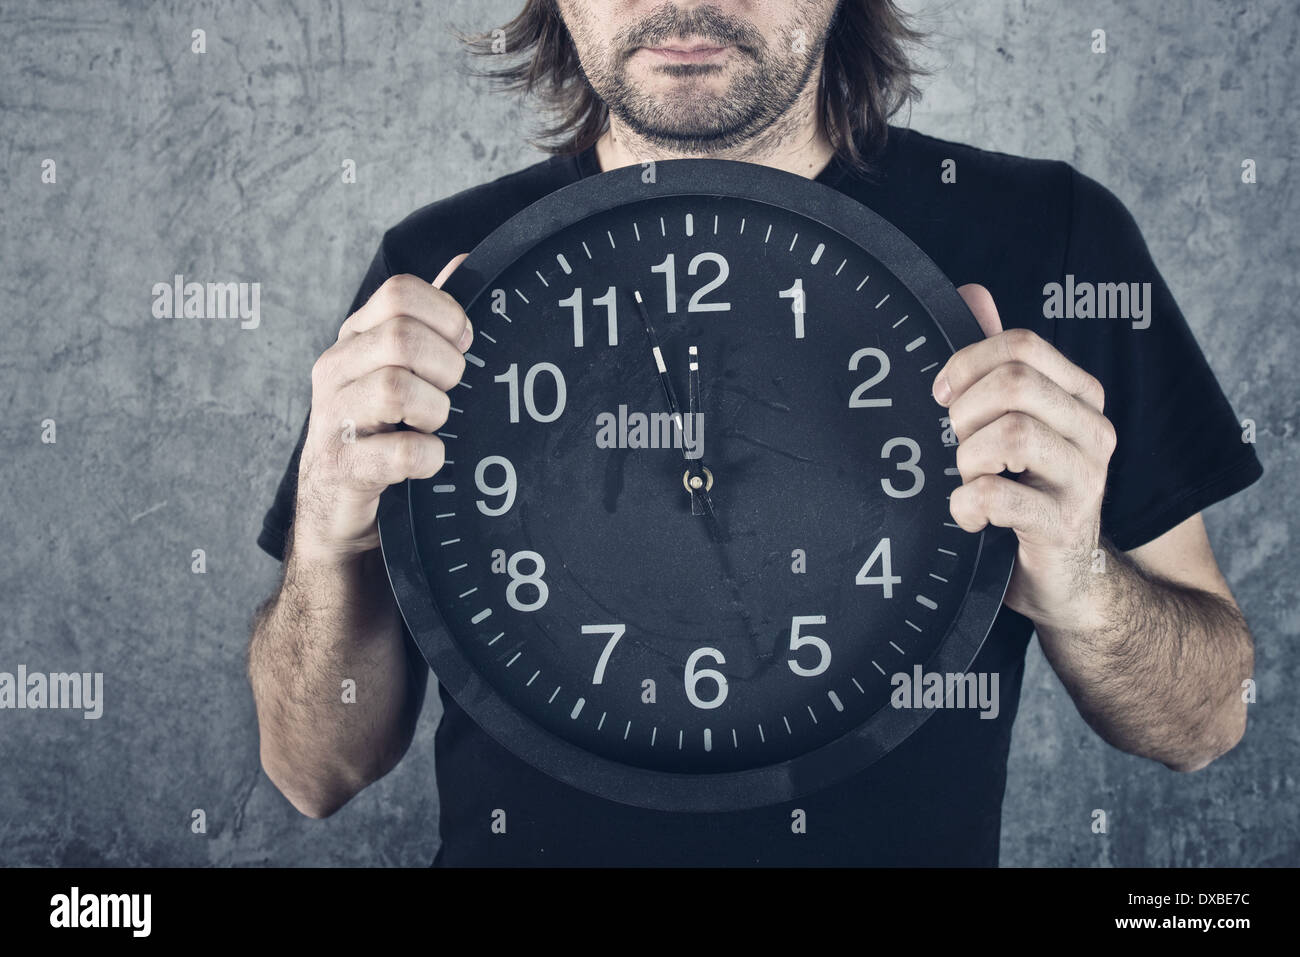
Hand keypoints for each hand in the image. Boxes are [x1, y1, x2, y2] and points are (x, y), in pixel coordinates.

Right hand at [292, 256, 472, 560]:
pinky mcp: (340, 467)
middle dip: (446, 367)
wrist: (342, 511)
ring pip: (397, 389)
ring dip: (436, 412)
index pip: (400, 292)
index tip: (464, 345)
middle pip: (402, 336)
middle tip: (451, 393)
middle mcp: (336, 369)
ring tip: (435, 427)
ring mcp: (332, 418)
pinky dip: (427, 457)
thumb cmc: (384, 432)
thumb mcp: (403, 369)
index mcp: (355, 338)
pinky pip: (398, 452)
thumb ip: (429, 318)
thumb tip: (465, 261)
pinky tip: (430, 461)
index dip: (446, 315)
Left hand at [932, 284, 1117, 629]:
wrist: (1064, 583)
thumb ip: (995, 364)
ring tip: (966, 481)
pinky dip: (967, 505)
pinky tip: (968, 517)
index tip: (941, 396)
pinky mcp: (1064, 525)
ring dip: (967, 459)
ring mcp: (1085, 479)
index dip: (969, 363)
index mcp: (1079, 398)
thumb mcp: (1010, 425)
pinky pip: (999, 496)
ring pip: (1011, 434)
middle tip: (954, 444)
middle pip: (1016, 383)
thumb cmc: (1026, 497)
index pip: (1024, 346)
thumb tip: (973, 292)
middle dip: (966, 412)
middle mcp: (1093, 431)